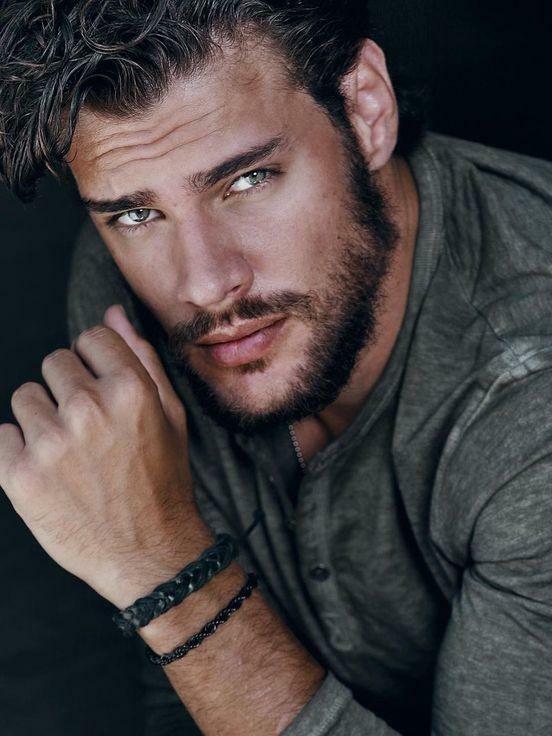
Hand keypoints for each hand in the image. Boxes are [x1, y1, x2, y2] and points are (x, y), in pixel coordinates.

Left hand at [0, 304, 209, 607]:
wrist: (149, 553)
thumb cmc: (163, 481)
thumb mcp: (171, 416)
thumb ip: (142, 359)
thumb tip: (114, 313)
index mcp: (130, 389)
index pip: (91, 338)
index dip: (97, 363)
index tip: (102, 390)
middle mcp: (88, 409)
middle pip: (55, 363)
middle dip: (69, 389)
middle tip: (88, 430)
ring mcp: (51, 443)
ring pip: (25, 398)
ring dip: (42, 419)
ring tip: (69, 453)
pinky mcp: (20, 476)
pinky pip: (2, 435)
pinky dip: (17, 451)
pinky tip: (47, 471)